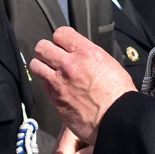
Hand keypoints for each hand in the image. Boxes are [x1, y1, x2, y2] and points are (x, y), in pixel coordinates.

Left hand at [30, 26, 136, 144]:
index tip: (62, 44)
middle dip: (46, 50)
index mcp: (86, 53)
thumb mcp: (109, 64)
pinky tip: (59, 88)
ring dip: (42, 66)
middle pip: (42, 47)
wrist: (117, 120)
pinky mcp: (54, 99)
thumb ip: (88, 56)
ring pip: (36, 65)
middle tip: (52, 56)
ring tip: (51, 71)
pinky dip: (48, 85)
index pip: (60, 33)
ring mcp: (59, 83)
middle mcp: (70, 65)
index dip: (60, 38)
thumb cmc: (118, 96)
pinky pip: (43, 85)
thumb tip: (78, 54)